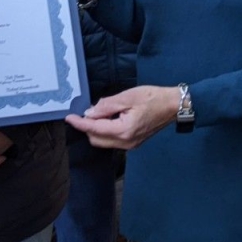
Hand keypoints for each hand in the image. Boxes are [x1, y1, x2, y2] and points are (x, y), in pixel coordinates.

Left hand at [64, 85, 178, 150]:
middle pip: (96, 139)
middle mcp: (126, 142)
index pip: (94, 129)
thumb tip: (89, 113)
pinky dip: (106, 130)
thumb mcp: (128, 97)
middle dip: (87, 127)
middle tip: (87, 110)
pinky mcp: (133, 143)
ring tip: (100, 112)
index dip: (79, 123)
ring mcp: (130, 145)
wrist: (173, 105)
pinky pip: (112, 140)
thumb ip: (106, 106)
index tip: (68, 118)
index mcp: (124, 131)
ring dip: (96, 129)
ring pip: (103, 141)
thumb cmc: (153, 98)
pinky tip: (109, 117)